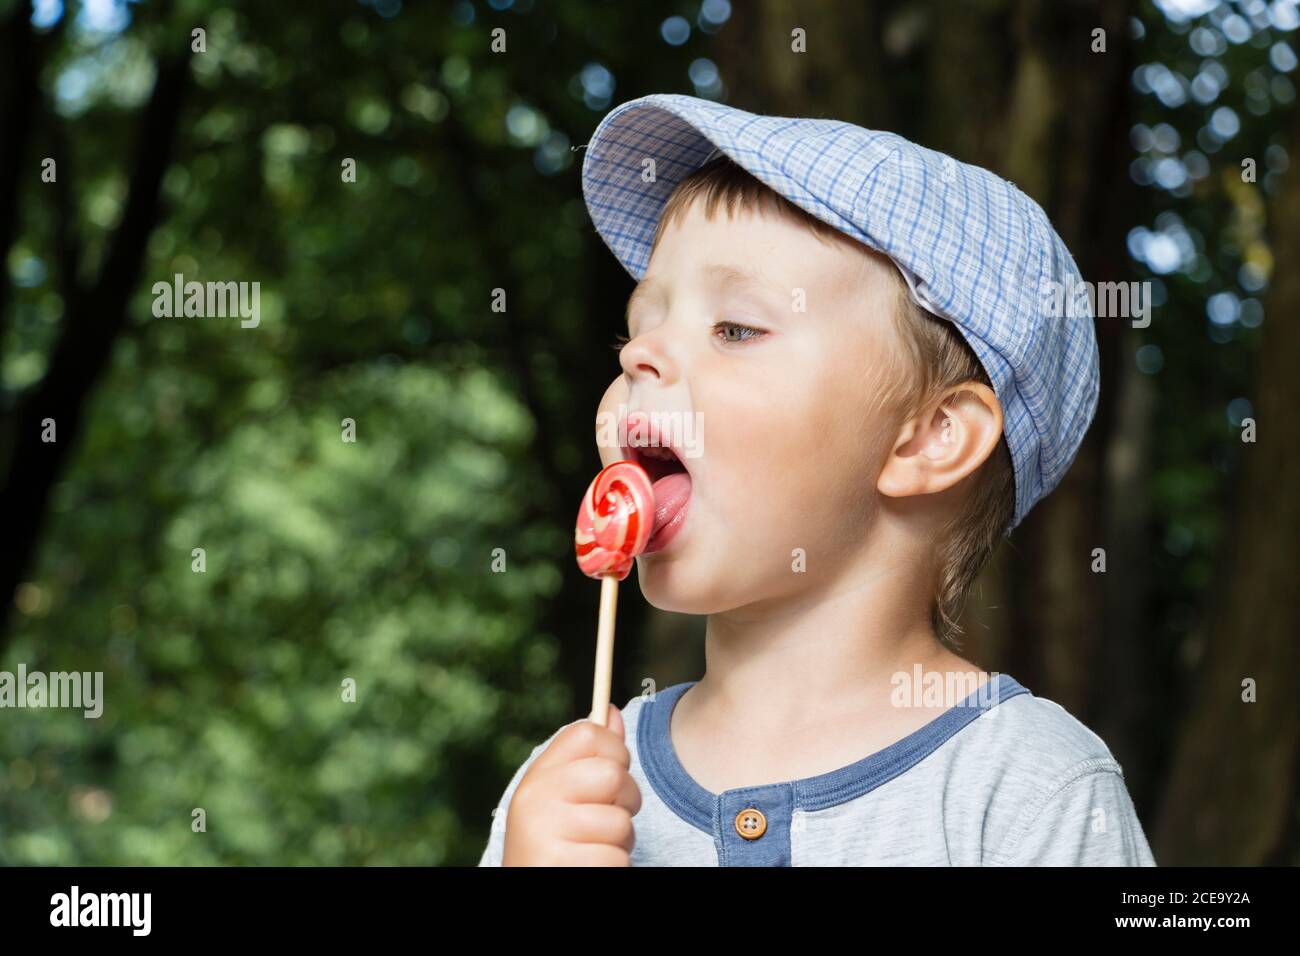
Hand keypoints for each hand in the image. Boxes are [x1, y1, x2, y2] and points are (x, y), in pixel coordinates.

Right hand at [501, 704, 641, 865]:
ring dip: (620, 843)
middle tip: (607, 820)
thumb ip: (588, 757)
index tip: (611, 776)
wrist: (527, 890)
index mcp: (537, 777)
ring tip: (594, 849)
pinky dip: (614, 867)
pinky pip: (618, 859)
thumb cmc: (554, 842)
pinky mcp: (563, 866)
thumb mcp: (562, 796)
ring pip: (621, 823)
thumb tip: (610, 711)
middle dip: (626, 801)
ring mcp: (546, 834)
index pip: (587, 733)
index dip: (614, 751)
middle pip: (613, 775)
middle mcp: (536, 800)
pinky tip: (589, 867)